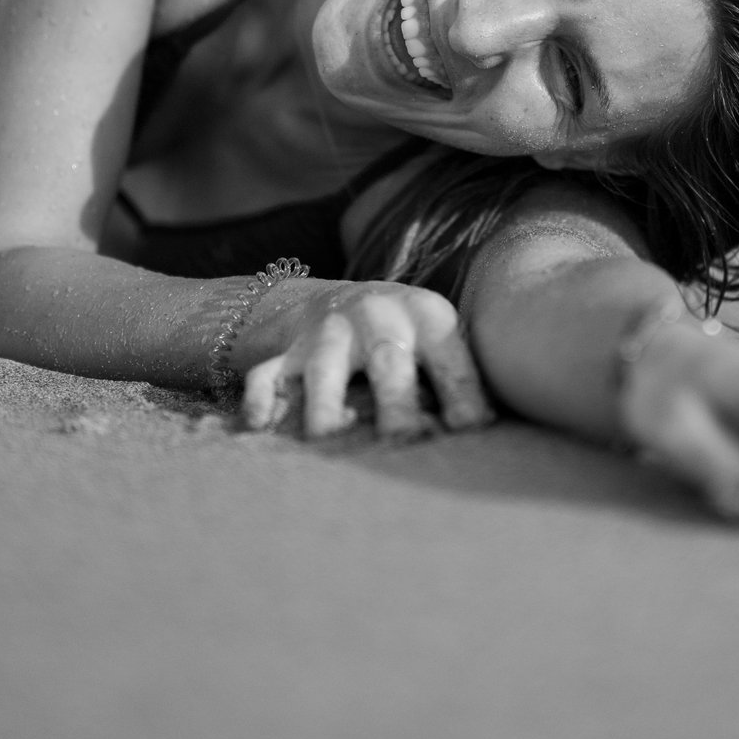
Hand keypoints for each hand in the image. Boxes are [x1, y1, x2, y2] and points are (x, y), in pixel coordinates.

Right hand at [239, 282, 495, 439]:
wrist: (352, 299)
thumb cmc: (417, 340)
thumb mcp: (446, 342)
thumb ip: (462, 383)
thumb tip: (480, 437)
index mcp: (427, 318)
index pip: (449, 359)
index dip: (462, 393)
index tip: (472, 429)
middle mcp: (377, 320)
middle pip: (387, 360)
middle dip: (396, 402)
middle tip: (404, 439)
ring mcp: (329, 335)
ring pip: (324, 370)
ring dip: (325, 406)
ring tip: (327, 439)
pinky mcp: (290, 352)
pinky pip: (266, 374)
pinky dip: (259, 399)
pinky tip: (259, 426)